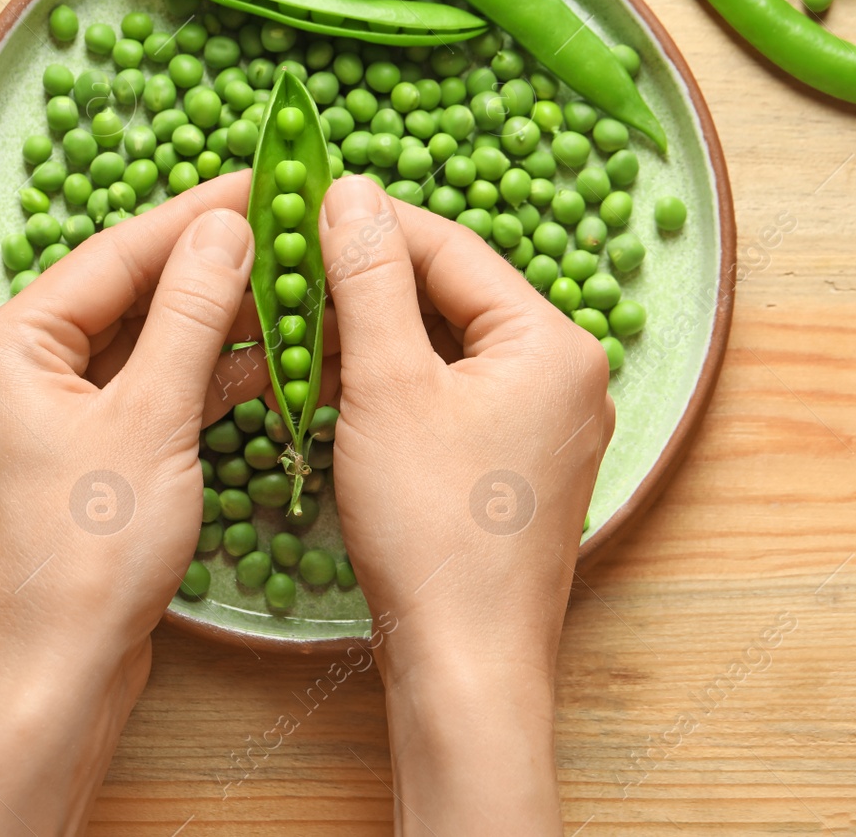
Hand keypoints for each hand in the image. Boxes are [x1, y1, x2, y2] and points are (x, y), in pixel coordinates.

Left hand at [0, 174, 254, 836]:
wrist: (50, 679)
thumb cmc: (85, 553)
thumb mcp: (151, 418)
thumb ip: (190, 314)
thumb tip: (227, 228)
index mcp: (4, 345)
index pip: (113, 254)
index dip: (195, 215)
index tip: (262, 180)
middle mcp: (10, 373)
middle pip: (121, 295)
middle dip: (205, 266)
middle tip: (283, 226)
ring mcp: (40, 420)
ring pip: (134, 348)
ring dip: (207, 324)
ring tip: (287, 286)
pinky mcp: (74, 463)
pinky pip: (138, 397)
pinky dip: (193, 381)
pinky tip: (261, 361)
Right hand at [318, 175, 612, 834]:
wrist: (465, 664)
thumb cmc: (432, 527)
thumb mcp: (386, 384)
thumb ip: (367, 278)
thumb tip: (349, 191)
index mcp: (553, 341)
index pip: (452, 248)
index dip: (370, 223)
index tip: (301, 206)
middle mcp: (566, 376)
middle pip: (453, 298)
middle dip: (366, 284)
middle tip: (288, 270)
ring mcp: (547, 427)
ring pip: (448, 351)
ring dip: (374, 337)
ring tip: (297, 329)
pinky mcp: (517, 469)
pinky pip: (453, 399)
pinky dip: (396, 387)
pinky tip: (335, 389)